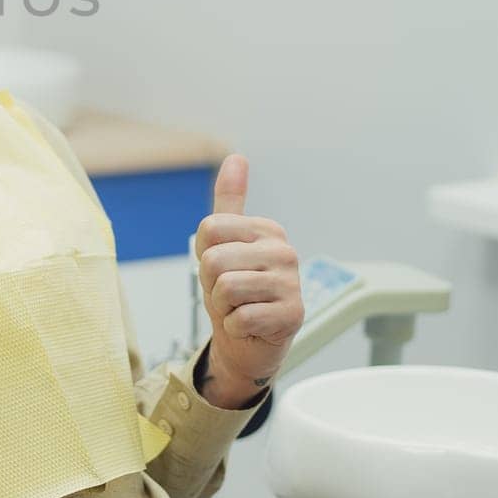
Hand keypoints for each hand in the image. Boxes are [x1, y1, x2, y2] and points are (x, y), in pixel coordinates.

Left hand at [194, 154, 304, 407]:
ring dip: (222, 307)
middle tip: (229, 295)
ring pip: (225, 288)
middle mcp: (285, 251)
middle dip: (211, 284)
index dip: (204, 255)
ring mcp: (292, 283)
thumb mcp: (223, 243)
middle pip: (213, 260)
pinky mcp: (293, 315)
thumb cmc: (235, 290)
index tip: (223, 268)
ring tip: (239, 308)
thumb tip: (237, 157)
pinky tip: (250, 326)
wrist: (249, 341)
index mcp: (268, 230)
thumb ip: (229, 201)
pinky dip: (235, 327)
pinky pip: (239, 318)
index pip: (209, 230)